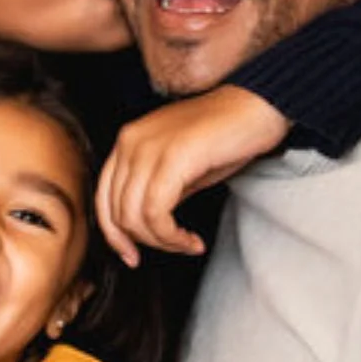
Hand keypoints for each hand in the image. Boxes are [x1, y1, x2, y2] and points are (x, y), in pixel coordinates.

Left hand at [97, 85, 290, 266]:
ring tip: (186, 243)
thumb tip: (147, 227)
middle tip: (173, 247)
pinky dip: (171, 234)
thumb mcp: (181, 169)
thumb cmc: (226, 134)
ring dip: (162, 241)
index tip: (132, 254)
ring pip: (134, 216)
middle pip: (116, 212)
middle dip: (144, 242)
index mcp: (128, 142)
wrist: (257, 106)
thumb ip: (157, 192)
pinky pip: (156, 211)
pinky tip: (191, 239)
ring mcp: (148, 147)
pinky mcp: (172, 157)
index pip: (103, 198)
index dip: (114, 234)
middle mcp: (131, 142)